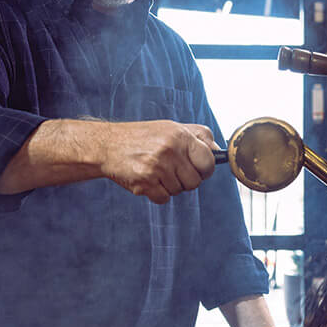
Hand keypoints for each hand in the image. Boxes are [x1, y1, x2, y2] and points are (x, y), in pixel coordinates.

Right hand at [100, 120, 216, 203]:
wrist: (107, 145)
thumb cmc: (143, 137)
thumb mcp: (171, 128)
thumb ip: (198, 136)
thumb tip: (219, 151)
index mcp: (180, 135)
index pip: (209, 162)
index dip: (205, 169)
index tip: (198, 169)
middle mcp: (170, 150)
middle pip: (195, 182)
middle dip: (186, 180)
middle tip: (172, 171)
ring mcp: (157, 167)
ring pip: (179, 191)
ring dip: (169, 186)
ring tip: (156, 171)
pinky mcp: (144, 182)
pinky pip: (163, 198)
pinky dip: (157, 194)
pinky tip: (148, 180)